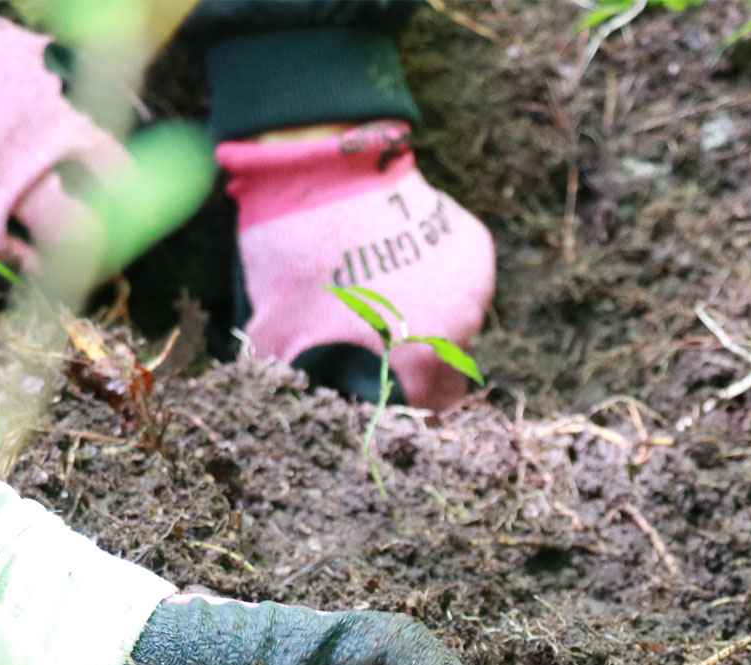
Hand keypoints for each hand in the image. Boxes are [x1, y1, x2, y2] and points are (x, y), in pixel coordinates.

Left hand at [217, 121, 494, 411]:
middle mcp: (463, 326)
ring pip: (457, 328)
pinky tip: (400, 267)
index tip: (377, 399)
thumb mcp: (275, 331)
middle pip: (447, 373)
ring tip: (383, 301)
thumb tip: (282, 411)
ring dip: (428, 325)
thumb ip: (285, 383)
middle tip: (374, 348)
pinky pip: (462, 286)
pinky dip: (436, 284)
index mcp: (424, 359)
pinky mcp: (475, 247)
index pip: (429, 413)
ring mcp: (474, 283)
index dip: (401, 413)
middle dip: (414, 369)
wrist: (322, 165)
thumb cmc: (298, 255)